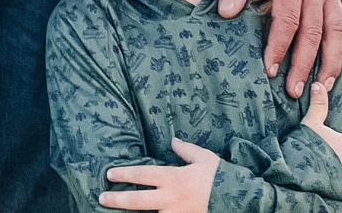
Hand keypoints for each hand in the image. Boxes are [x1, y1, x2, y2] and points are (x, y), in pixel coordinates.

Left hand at [100, 139, 217, 210]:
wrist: (240, 201)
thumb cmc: (220, 178)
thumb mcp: (203, 158)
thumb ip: (185, 150)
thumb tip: (173, 140)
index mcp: (174, 178)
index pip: (142, 175)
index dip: (124, 174)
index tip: (109, 174)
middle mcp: (171, 198)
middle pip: (138, 201)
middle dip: (118, 200)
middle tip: (101, 197)